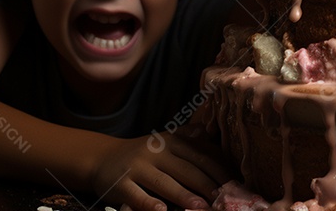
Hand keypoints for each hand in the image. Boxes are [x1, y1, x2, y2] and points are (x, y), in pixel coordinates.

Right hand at [89, 131, 232, 210]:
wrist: (102, 158)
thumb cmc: (142, 153)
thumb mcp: (164, 140)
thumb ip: (186, 137)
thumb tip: (207, 131)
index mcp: (171, 141)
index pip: (199, 156)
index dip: (218, 169)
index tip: (233, 183)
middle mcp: (156, 152)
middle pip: (185, 169)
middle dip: (206, 184)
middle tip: (223, 198)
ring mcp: (137, 167)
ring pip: (163, 182)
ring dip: (183, 195)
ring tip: (201, 207)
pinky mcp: (121, 183)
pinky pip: (137, 195)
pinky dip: (149, 203)